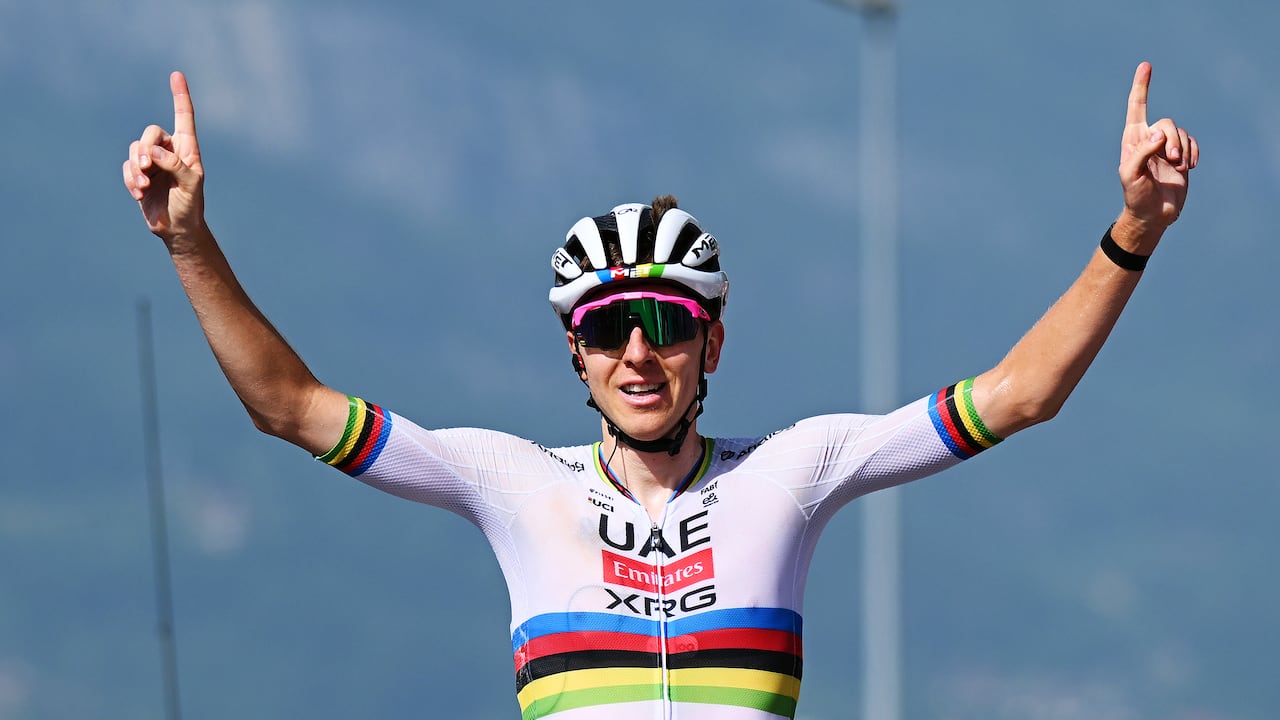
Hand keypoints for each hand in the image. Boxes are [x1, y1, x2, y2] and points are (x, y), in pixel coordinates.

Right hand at [123, 71, 204, 244]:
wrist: (177, 228)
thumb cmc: (190, 205)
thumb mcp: (190, 185)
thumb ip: (176, 165)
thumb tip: (153, 152)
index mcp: (187, 149)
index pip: (184, 117)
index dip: (180, 96)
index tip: (176, 75)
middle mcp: (169, 151)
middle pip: (150, 133)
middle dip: (145, 148)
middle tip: (146, 167)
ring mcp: (152, 163)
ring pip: (135, 149)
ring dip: (136, 168)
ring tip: (142, 187)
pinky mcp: (138, 175)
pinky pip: (127, 167)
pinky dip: (130, 179)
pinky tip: (138, 194)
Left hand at [1118, 62, 1197, 230]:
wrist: (1152, 214)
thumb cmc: (1135, 196)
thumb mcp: (1130, 175)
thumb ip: (1142, 152)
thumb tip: (1159, 134)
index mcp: (1132, 140)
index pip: (1136, 108)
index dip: (1141, 87)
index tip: (1146, 66)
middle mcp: (1149, 139)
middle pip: (1166, 123)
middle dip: (1173, 139)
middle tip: (1171, 160)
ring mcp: (1166, 147)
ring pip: (1181, 132)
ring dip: (1183, 149)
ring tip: (1178, 167)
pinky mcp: (1181, 156)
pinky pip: (1192, 142)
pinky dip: (1193, 153)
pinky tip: (1189, 168)